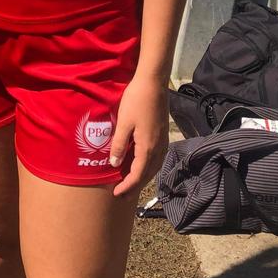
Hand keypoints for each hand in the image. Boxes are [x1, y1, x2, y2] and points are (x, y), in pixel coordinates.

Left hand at [109, 74, 168, 196]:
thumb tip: (114, 164)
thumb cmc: (136, 100)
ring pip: (153, 167)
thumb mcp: (123, 123)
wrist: (153, 83)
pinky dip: (147, 166)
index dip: (127, 187)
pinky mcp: (163, 135)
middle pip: (148, 174)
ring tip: (129, 182)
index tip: (116, 194)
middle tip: (122, 194)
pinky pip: (156, 158)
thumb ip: (119, 145)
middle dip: (134, 186)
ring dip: (142, 177)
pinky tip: (139, 163)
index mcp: (148, 148)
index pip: (138, 175)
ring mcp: (163, 142)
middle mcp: (158, 148)